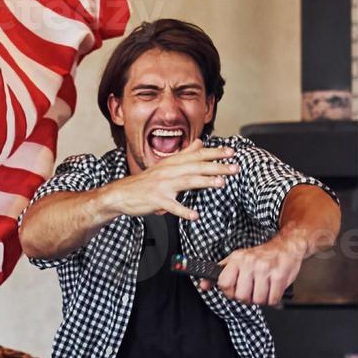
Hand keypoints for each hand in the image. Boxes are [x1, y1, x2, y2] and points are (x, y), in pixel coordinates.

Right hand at [98, 143, 238, 220]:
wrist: (122, 194)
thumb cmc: (146, 181)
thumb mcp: (165, 164)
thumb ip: (185, 154)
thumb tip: (201, 142)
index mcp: (172, 162)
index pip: (197, 155)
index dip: (215, 153)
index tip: (232, 152)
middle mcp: (168, 171)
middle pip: (196, 167)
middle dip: (217, 167)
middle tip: (235, 168)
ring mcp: (162, 186)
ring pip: (187, 182)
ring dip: (204, 182)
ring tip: (221, 184)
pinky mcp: (156, 200)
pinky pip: (172, 206)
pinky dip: (184, 211)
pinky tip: (195, 215)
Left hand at [206, 235, 306, 305]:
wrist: (286, 246)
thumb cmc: (260, 255)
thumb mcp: (236, 260)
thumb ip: (219, 273)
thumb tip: (203, 285)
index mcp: (237, 259)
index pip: (224, 283)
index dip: (229, 292)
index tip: (235, 290)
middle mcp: (250, 263)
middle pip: (241, 296)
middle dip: (247, 298)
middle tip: (252, 290)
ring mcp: (266, 269)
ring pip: (257, 300)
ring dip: (261, 299)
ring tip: (264, 288)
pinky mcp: (280, 276)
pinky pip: (272, 299)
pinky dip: (273, 299)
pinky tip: (273, 289)